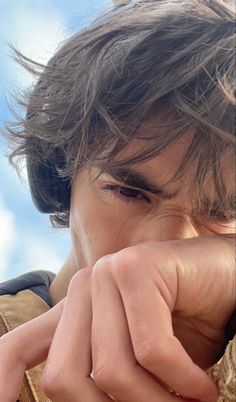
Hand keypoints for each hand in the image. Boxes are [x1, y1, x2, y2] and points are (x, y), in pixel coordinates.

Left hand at [0, 235, 233, 400]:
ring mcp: (108, 273)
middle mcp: (85, 288)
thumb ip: (107, 382)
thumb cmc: (190, 329)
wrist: (230, 285)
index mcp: (76, 311)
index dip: (2, 385)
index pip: (18, 349)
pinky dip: (182, 382)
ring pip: (111, 370)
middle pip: (65, 379)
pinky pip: (150, 350)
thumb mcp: (140, 364)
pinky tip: (202, 386)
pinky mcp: (137, 268)